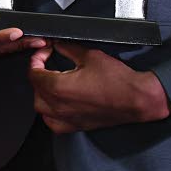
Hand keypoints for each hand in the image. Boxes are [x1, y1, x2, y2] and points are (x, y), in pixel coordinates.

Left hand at [28, 41, 169, 132]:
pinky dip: (50, 113)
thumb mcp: (89, 56)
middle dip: (39, 74)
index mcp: (58, 88)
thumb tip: (57, 44)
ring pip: (41, 107)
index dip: (37, 59)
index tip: (44, 52)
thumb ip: (68, 48)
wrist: (137, 99)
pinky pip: (52, 123)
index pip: (34, 73)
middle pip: (35, 89)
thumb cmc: (118, 80)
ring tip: (51, 81)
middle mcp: (59, 106)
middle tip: (47, 63)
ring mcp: (67, 119)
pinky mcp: (76, 126)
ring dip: (42, 93)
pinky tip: (57, 103)